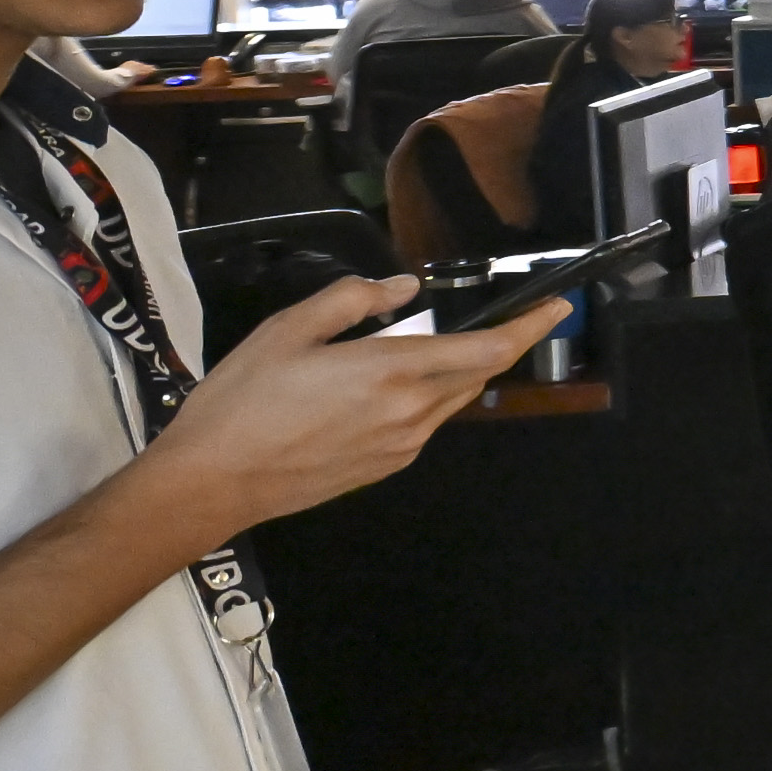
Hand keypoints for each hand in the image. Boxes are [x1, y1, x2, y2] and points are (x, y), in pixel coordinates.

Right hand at [139, 275, 564, 532]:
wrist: (212, 483)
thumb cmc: (243, 400)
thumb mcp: (288, 330)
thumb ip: (352, 300)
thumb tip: (403, 287)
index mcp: (392, 371)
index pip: (486, 349)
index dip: (530, 326)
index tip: (558, 305)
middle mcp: (411, 413)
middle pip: (476, 375)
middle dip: (497, 344)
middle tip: (503, 315)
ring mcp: (401, 447)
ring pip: (450, 401)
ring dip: (455, 372)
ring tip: (425, 348)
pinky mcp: (385, 468)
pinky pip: (423, 425)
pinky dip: (424, 398)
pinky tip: (384, 389)